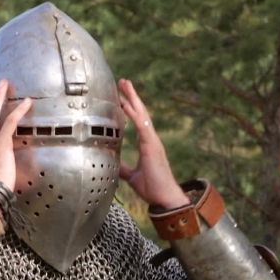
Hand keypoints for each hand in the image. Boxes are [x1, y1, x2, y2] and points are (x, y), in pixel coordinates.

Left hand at [118, 79, 189, 209]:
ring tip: (125, 84)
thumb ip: (124, 168)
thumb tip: (113, 164)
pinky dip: (134, 114)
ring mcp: (152, 141)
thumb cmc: (153, 188)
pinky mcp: (152, 146)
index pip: (137, 121)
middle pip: (140, 112)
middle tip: (123, 81)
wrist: (166, 198)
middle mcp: (150, 140)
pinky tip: (126, 104)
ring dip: (132, 99)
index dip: (129, 108)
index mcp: (146, 144)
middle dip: (131, 96)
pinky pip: (142, 126)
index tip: (121, 97)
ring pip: (142, 115)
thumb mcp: (132, 176)